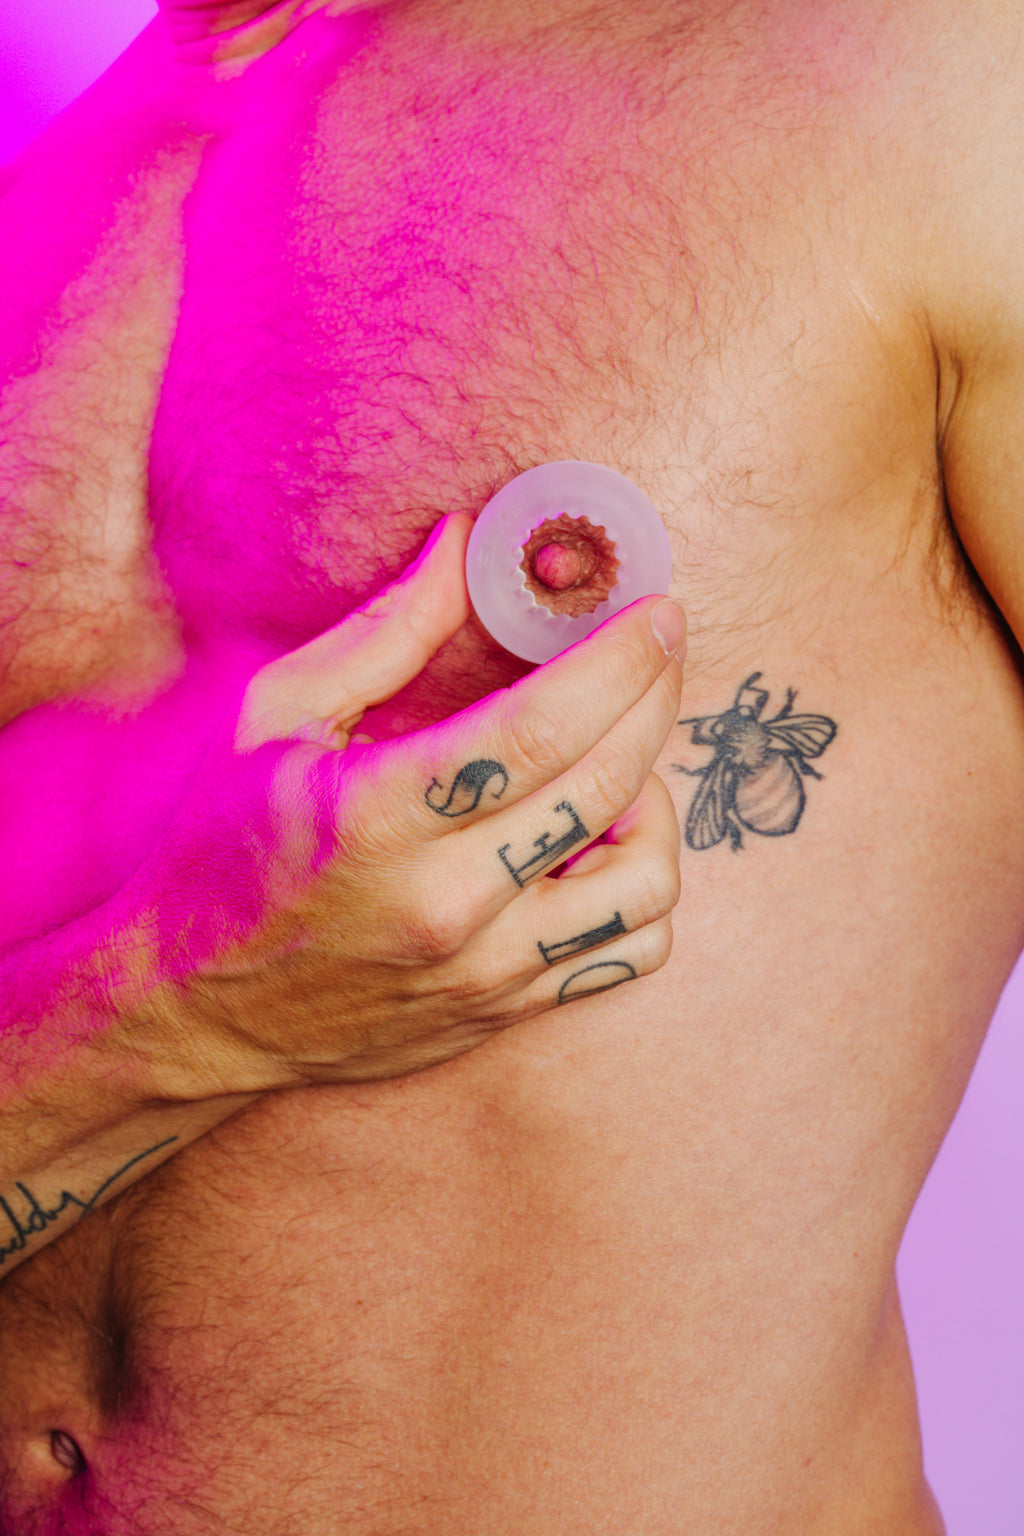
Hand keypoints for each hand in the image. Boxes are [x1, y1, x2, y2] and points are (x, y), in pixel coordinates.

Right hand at [137, 514, 683, 1098]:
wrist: (194, 1010)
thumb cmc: (219, 852)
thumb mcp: (273, 721)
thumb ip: (383, 634)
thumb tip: (466, 546)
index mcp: (375, 819)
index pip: (537, 730)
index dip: (616, 661)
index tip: (655, 613)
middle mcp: (443, 904)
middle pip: (605, 788)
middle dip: (653, 698)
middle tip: (653, 653)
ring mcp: (483, 969)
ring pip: (644, 882)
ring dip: (653, 804)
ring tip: (611, 765)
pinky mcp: (503, 1008)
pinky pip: (629, 949)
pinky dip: (640, 887)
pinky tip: (596, 845)